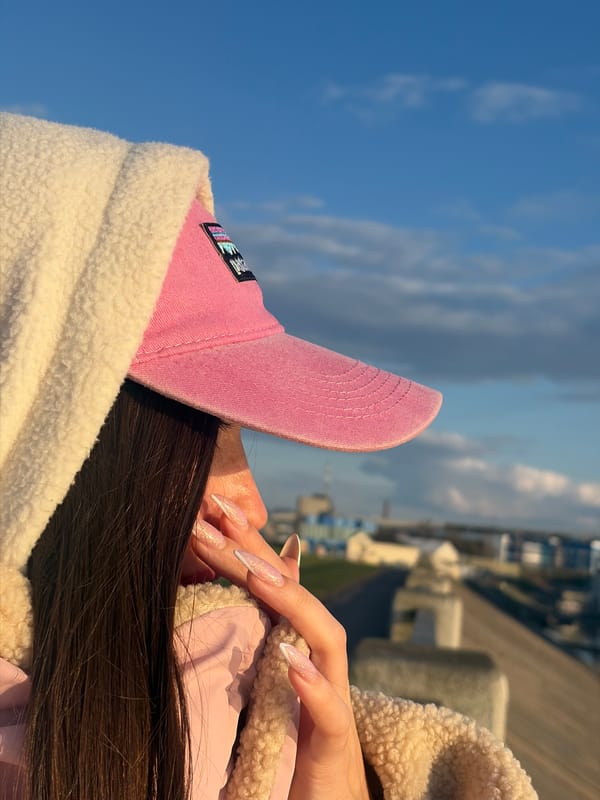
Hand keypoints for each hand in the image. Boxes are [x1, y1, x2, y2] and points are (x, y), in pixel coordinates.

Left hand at [189, 498, 369, 799]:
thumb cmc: (286, 747)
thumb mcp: (259, 685)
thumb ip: (249, 642)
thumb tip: (223, 597)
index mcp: (294, 647)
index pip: (274, 584)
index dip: (249, 544)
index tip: (214, 508)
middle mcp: (318, 663)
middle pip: (297, 596)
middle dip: (260, 555)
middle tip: (220, 516)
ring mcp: (332, 699)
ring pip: (326, 638)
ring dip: (293, 602)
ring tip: (255, 574)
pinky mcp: (336, 745)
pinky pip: (332, 711)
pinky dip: (314, 685)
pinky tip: (290, 661)